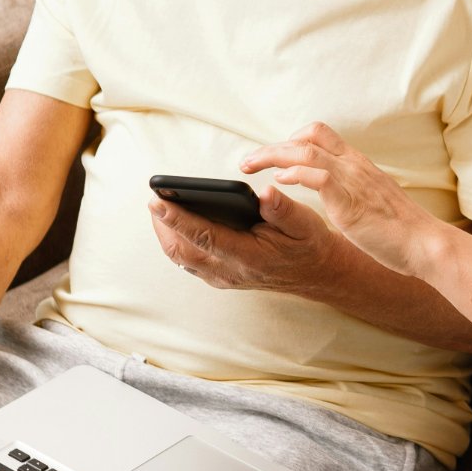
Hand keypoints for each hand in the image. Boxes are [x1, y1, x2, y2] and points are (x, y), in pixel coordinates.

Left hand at [149, 181, 342, 295]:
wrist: (317, 274)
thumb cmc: (308, 244)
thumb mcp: (305, 223)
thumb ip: (283, 209)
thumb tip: (264, 192)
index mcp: (250, 256)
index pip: (205, 236)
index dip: (178, 219)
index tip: (157, 201)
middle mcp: (231, 271)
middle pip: (183, 251)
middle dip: (163, 225)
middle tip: (154, 197)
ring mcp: (223, 277)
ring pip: (182, 258)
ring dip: (166, 234)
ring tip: (159, 206)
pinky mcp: (221, 277)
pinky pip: (189, 261)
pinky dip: (177, 241)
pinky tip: (175, 221)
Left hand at [240, 123, 450, 276]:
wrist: (424, 243)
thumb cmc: (399, 229)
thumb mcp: (371, 199)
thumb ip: (350, 190)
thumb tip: (332, 191)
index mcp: (357, 164)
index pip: (320, 134)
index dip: (291, 139)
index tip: (273, 156)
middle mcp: (353, 165)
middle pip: (306, 137)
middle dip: (271, 147)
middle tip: (247, 161)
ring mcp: (352, 181)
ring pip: (305, 151)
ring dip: (272, 155)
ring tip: (249, 166)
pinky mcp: (350, 201)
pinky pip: (318, 176)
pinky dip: (295, 174)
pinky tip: (278, 182)